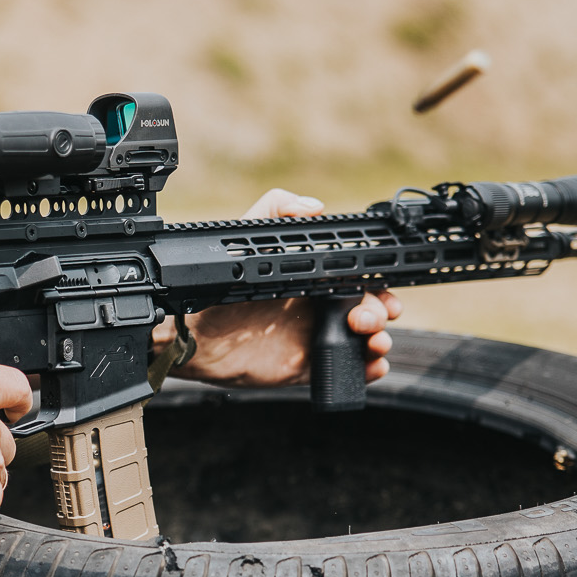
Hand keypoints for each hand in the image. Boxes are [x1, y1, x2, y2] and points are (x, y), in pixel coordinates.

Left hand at [153, 188, 403, 386]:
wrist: (192, 334)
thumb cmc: (216, 285)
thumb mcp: (245, 238)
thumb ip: (274, 208)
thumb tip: (314, 206)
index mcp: (310, 278)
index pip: (357, 278)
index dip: (377, 284)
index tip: (383, 289)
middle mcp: (316, 307)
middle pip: (368, 309)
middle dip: (380, 313)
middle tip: (367, 319)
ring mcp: (312, 338)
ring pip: (363, 341)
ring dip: (380, 341)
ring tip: (374, 342)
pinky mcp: (304, 368)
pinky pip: (344, 370)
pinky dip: (367, 370)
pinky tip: (371, 366)